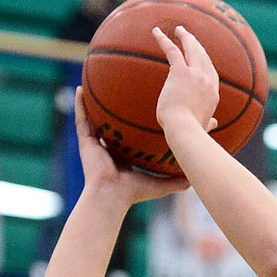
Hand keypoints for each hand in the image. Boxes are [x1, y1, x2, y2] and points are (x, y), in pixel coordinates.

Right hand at [73, 89, 184, 206]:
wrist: (111, 197)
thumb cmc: (134, 193)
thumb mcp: (161, 184)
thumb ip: (178, 180)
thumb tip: (197, 176)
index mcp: (126, 155)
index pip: (134, 134)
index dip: (141, 120)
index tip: (151, 104)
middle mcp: (110, 147)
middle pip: (115, 121)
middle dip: (120, 104)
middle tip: (128, 84)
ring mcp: (96, 143)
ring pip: (95, 116)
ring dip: (95, 99)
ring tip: (98, 79)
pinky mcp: (84, 141)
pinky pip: (81, 118)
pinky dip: (79, 104)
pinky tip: (79, 88)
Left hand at [152, 25, 220, 146]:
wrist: (184, 130)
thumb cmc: (191, 131)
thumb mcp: (204, 126)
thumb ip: (209, 123)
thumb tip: (214, 123)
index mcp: (213, 94)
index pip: (211, 72)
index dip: (205, 61)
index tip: (199, 54)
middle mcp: (207, 81)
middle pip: (203, 56)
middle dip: (196, 44)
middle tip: (188, 36)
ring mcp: (196, 75)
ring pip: (191, 49)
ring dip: (185, 37)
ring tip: (179, 30)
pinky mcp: (181, 72)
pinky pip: (172, 50)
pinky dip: (163, 40)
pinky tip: (155, 32)